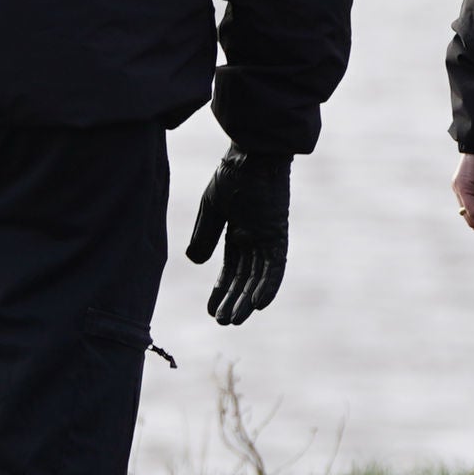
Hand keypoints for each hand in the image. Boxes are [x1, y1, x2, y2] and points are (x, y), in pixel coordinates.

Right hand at [183, 148, 289, 325]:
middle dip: (233, 301)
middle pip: (245, 278)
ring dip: (248, 299)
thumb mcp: (212, 208)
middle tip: (224, 322)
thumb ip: (205, 235)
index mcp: (238, 233)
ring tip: (235, 320)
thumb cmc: (232, 174)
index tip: (211, 310)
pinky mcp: (279, 234)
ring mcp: (268, 238)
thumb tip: (194, 262)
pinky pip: (276, 265)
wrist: (252, 152)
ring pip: (259, 277)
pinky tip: (259, 304)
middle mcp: (255, 240)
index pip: (231, 270)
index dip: (221, 290)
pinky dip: (269, 285)